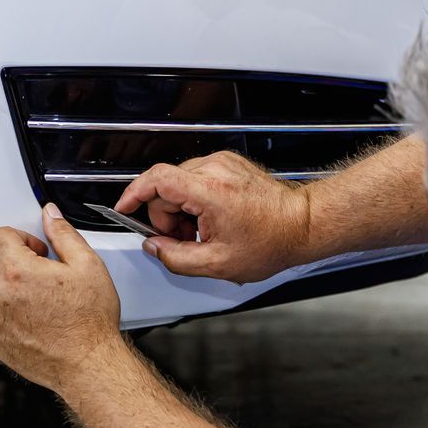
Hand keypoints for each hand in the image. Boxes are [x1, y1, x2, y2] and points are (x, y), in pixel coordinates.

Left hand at [0, 204, 124, 393]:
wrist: (87, 364)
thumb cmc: (89, 322)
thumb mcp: (87, 265)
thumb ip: (63, 234)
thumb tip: (50, 215)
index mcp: (17, 272)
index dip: (21, 238)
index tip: (36, 250)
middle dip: (13, 259)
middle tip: (40, 273)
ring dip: (4, 284)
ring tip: (33, 295)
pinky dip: (1, 308)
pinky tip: (27, 314)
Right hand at [115, 152, 311, 283]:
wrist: (302, 224)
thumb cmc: (272, 241)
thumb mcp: (218, 264)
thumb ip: (176, 257)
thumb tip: (154, 247)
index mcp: (210, 191)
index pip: (156, 179)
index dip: (134, 193)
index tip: (124, 208)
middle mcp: (215, 169)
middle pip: (165, 186)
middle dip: (165, 216)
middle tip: (183, 239)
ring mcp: (222, 163)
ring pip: (178, 183)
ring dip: (180, 209)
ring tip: (201, 231)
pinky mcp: (228, 163)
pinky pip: (195, 179)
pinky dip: (194, 200)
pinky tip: (210, 219)